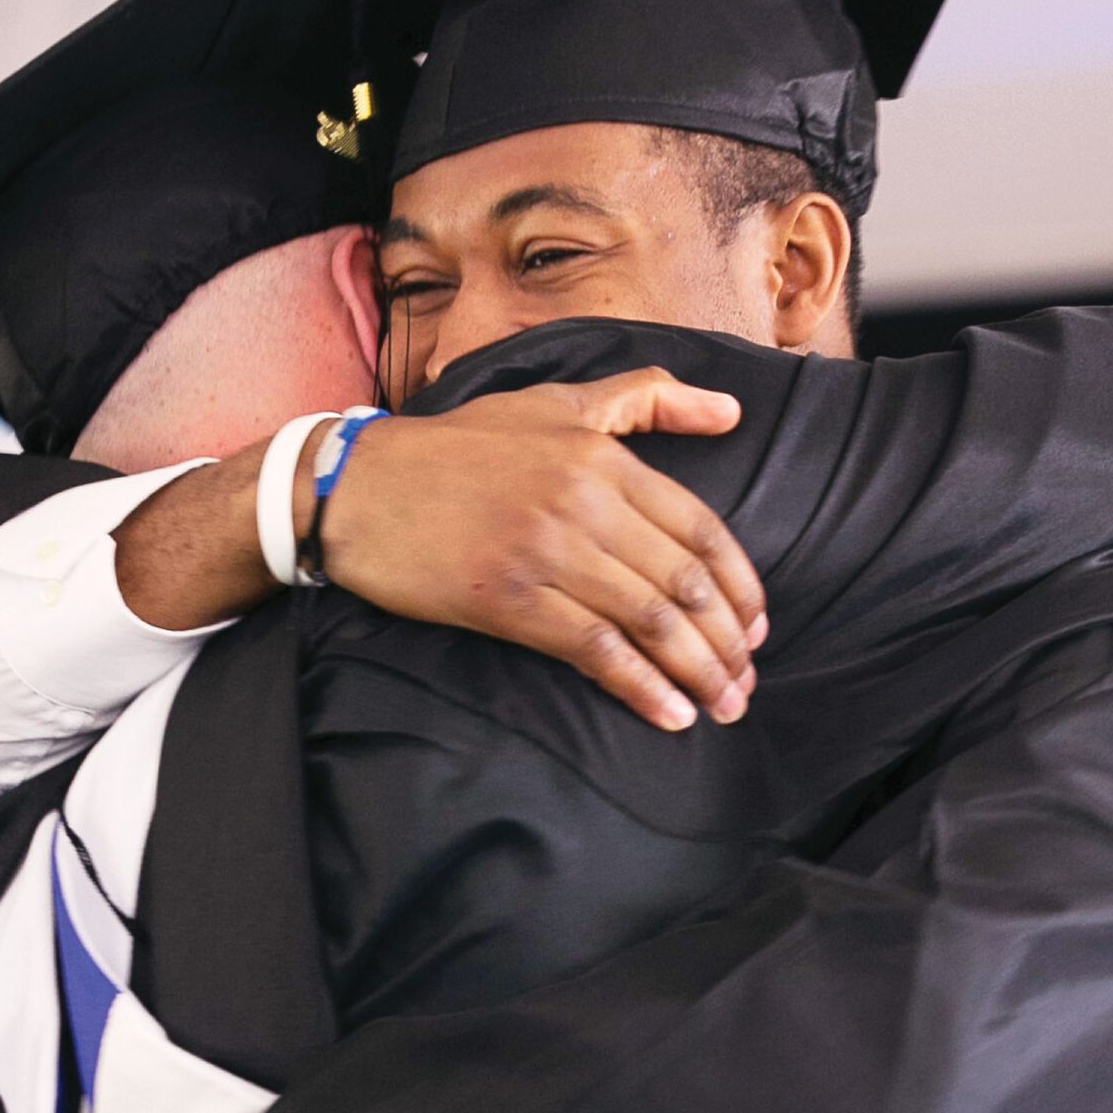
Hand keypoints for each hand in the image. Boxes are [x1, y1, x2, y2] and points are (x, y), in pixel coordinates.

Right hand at [323, 368, 766, 729]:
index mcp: (602, 456)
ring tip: (723, 708)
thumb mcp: (557, 400)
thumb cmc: (461, 445)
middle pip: (683, 583)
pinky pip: (594, 651)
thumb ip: (647, 397)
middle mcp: (582, 501)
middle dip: (727, 643)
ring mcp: (545, 551)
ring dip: (698, 673)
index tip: (755, 628)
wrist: (357, 486)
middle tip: (745, 685)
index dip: (739, 586)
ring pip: (649, 621)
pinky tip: (669, 715)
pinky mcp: (506, 599)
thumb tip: (731, 411)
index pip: (700, 529)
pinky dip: (641, 688)